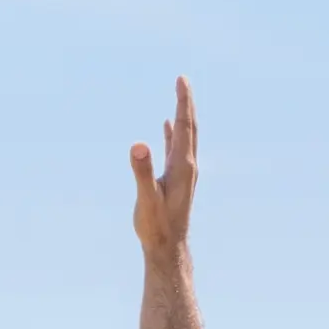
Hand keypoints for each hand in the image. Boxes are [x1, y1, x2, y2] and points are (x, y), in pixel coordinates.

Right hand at [130, 75, 198, 254]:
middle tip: (182, 80)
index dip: (183, 102)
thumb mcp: (146, 199)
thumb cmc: (156, 226)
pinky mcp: (176, 179)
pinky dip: (174, 133)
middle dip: (186, 102)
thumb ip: (142, 172)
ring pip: (186, 136)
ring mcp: (184, 173)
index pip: (185, 126)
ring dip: (182, 115)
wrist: (168, 248)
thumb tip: (138, 146)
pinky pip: (176, 148)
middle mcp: (188, 166)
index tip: (182, 80)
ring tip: (180, 95)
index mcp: (183, 166)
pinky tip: (167, 125)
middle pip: (190, 127)